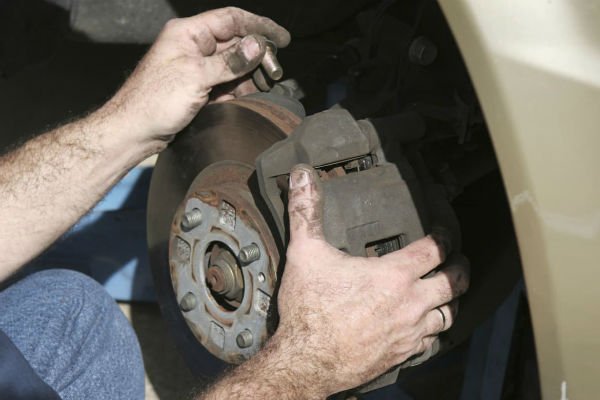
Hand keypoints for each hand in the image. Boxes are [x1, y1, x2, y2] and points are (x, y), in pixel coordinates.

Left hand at [106, 7, 289, 148]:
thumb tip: (257, 46)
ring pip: (233, 65)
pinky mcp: (197, 88)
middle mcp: (193, 46)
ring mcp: (195, 68)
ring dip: (250, 76)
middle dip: (257, 57)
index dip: (260, 26)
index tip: (282, 38)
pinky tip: (250, 98)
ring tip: (265, 88)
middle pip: (236, 43)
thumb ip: (230, 62)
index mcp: (188, 33)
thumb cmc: (154, 100)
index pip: (231, 19)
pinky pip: (225, 83)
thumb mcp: (196, 77)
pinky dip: (239, 90)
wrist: (133, 131)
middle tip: (274, 72)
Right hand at [273, 164, 469, 395]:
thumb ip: (306, 212)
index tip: (443, 231)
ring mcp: (409, 332)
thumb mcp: (304, 253)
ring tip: (448, 293)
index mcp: (393, 275)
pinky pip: (431, 342)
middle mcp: (410, 303)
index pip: (435, 249)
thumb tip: (302, 176)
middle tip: (459, 260)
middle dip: (461, 267)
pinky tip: (425, 328)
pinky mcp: (402, 354)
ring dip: (452, 301)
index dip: (444, 236)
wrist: (306, 362)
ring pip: (448, 315)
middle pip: (454, 282)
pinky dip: (433, 332)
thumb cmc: (309, 310)